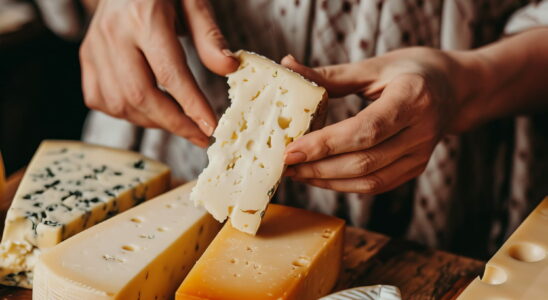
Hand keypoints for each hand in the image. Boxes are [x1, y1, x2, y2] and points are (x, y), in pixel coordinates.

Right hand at [80, 0, 238, 146]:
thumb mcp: (194, 0)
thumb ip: (209, 35)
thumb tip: (229, 68)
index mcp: (143, 15)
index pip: (170, 73)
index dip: (191, 106)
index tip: (211, 128)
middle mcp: (113, 33)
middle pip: (140, 95)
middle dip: (174, 123)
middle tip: (200, 135)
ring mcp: (95, 46)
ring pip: (119, 103)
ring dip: (152, 122)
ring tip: (179, 121)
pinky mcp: (87, 57)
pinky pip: (101, 99)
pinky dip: (127, 113)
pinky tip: (149, 109)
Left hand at [281, 47, 469, 193]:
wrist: (454, 89)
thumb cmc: (413, 71)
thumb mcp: (375, 67)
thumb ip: (331, 75)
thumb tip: (288, 66)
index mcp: (413, 98)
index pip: (365, 130)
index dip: (326, 144)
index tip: (291, 151)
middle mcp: (422, 131)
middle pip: (364, 161)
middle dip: (318, 167)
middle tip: (284, 165)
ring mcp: (421, 154)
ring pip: (369, 179)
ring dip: (327, 181)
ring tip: (296, 173)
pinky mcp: (415, 168)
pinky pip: (376, 185)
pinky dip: (344, 185)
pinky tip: (320, 177)